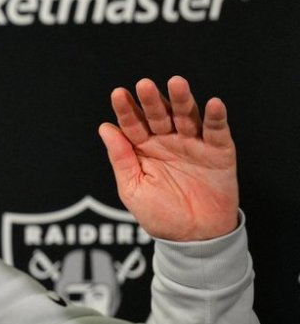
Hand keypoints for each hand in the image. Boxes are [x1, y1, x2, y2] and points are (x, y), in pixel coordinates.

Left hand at [98, 76, 238, 240]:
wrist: (193, 239)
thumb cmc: (160, 215)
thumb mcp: (133, 189)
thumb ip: (121, 158)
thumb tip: (105, 128)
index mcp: (144, 149)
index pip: (132, 125)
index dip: (126, 110)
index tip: (118, 95)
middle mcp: (168, 141)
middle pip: (159, 116)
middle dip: (152, 101)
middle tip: (144, 85)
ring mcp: (193, 144)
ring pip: (187, 117)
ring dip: (182, 100)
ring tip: (176, 84)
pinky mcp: (219, 151)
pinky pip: (217, 131)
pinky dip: (216, 118)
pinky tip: (212, 104)